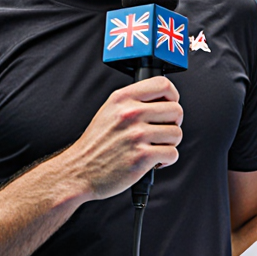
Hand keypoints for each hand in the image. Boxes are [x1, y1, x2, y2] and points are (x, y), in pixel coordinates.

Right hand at [60, 76, 182, 200]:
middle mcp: (130, 113)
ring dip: (170, 143)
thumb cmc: (96, 144)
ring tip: (155, 147)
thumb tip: (162, 99)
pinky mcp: (142, 157)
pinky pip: (172, 153)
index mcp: (122, 99)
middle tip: (162, 132)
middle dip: (173, 123)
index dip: (173, 96)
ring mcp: (136, 135)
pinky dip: (167, 160)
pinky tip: (154, 161)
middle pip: (176, 110)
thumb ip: (132, 102)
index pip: (163, 85)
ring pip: (176, 133)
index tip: (170, 104)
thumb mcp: (109, 111)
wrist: (80, 171)